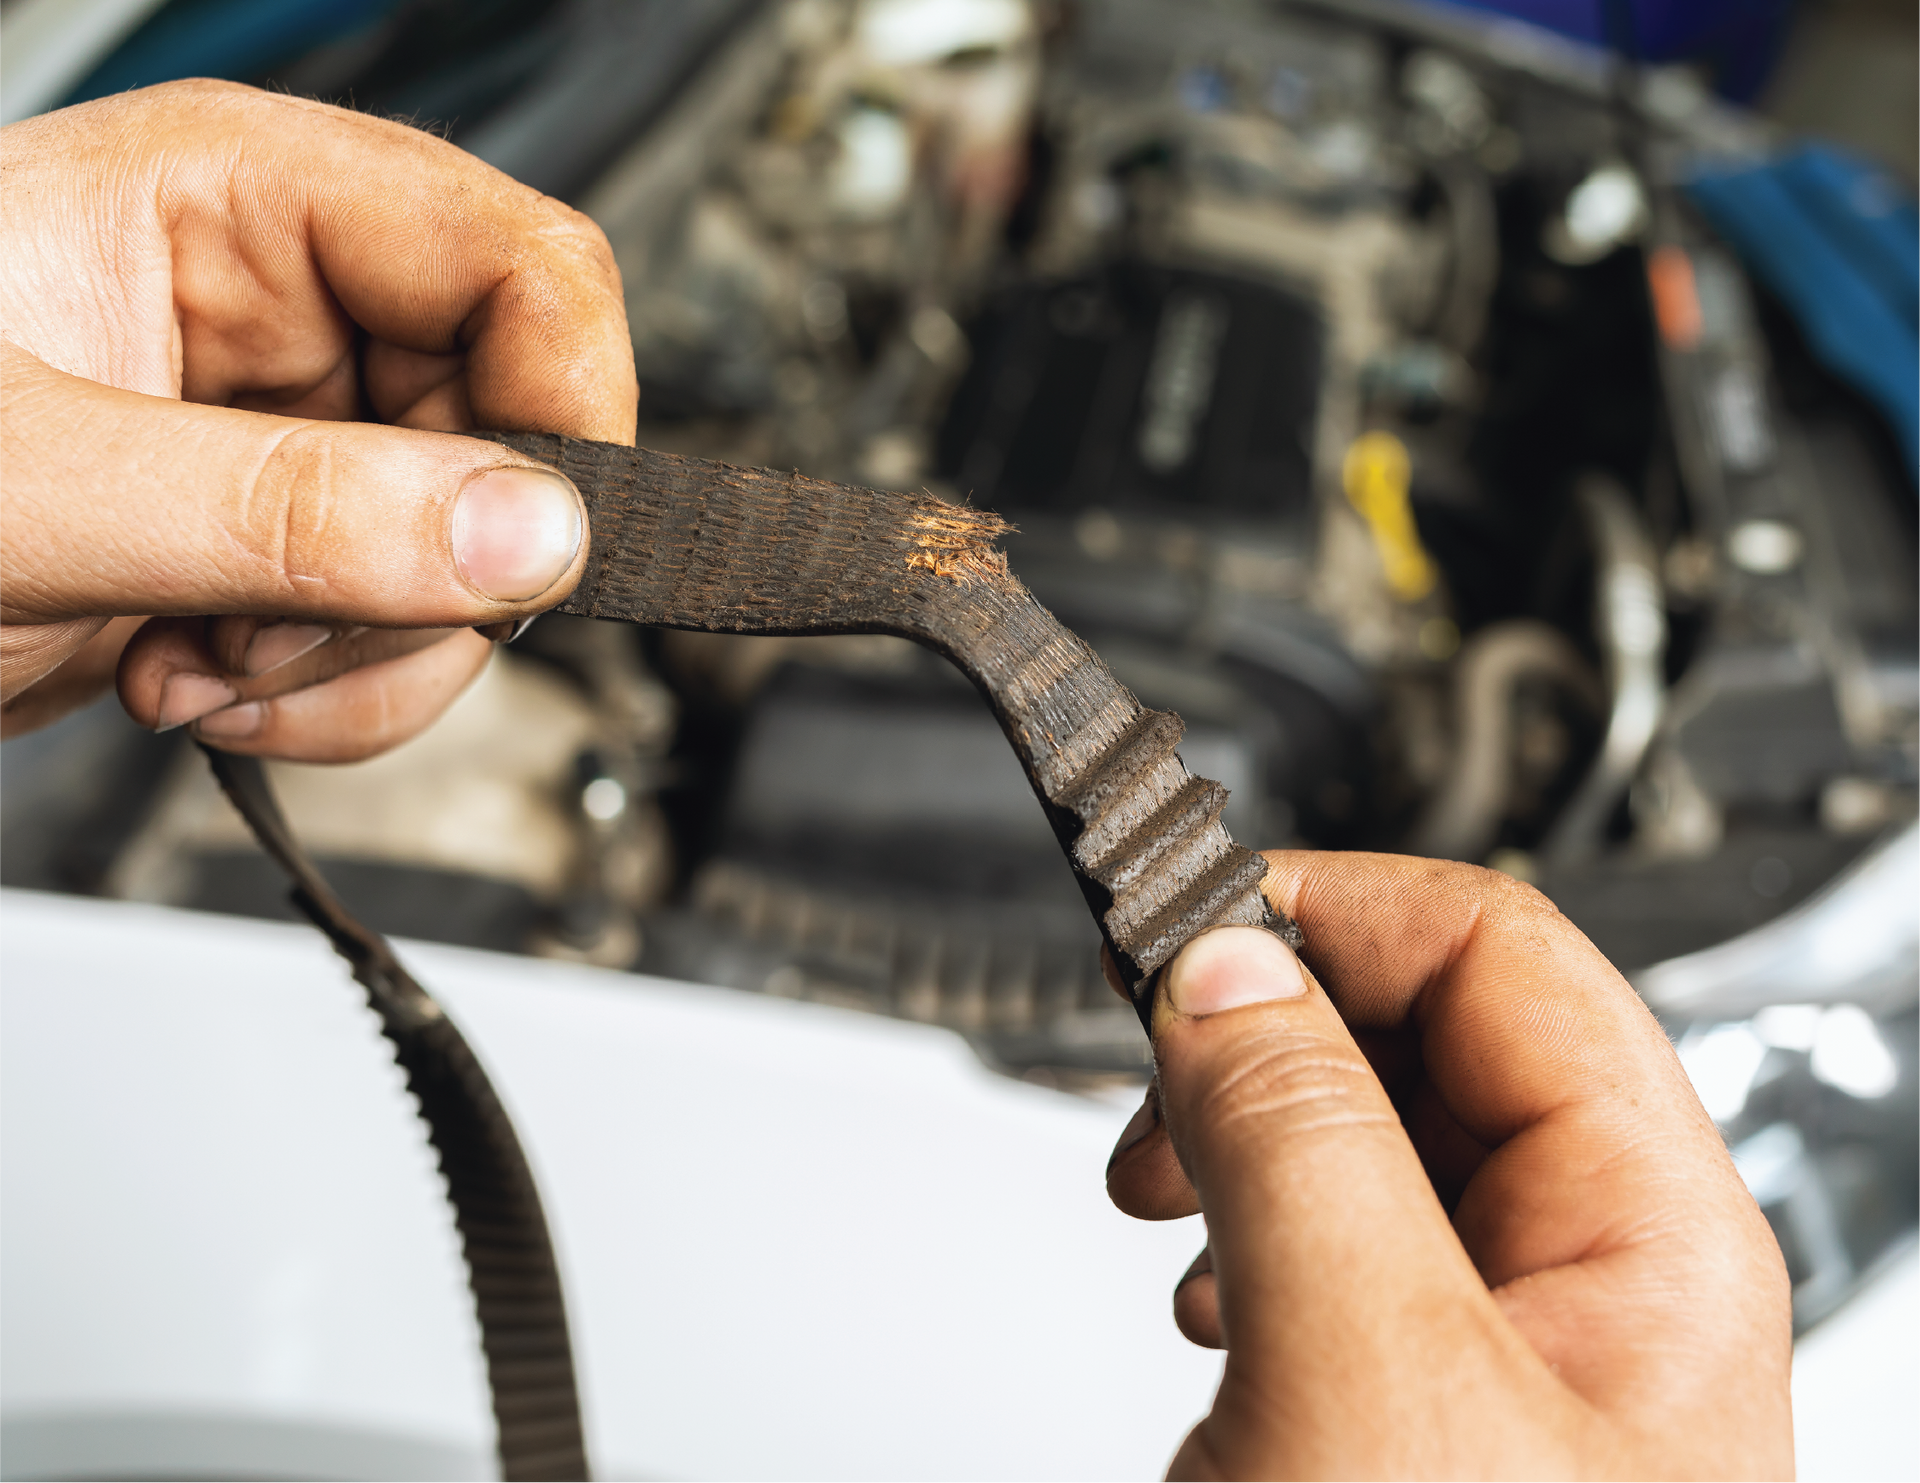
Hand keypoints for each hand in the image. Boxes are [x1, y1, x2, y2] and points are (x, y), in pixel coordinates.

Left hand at [0, 80, 636, 757]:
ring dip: (372, 657)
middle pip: (516, 430)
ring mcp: (285, 429)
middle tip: (297, 636)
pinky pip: (403, 623)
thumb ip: (288, 512)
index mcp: (232, 196)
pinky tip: (206, 686)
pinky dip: (335, 692)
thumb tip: (527, 532)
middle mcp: (282, 300)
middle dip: (429, 579)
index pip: (518, 261)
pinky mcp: (275, 539)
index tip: (532, 544)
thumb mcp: (31, 490)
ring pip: (475, 553)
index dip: (564, 402)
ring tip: (212, 672)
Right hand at [1106, 853, 1790, 1479]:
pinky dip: (1241, 1227)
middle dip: (1268, 1027)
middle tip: (1153, 1068)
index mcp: (1649, 1239)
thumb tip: (1228, 970)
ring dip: (1241, 1127)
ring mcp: (1506, 1348)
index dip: (1334, 909)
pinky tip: (1205, 1286)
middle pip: (1427, 1032)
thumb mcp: (1368, 1372)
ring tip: (1160, 1188)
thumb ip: (1299, 1143)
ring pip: (1368, 1138)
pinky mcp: (1418, 1406)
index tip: (1184, 918)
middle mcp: (1595, 1280)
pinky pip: (1334, 1246)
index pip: (1500, 953)